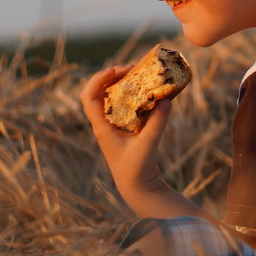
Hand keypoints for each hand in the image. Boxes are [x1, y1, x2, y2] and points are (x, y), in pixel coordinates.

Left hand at [80, 65, 170, 194]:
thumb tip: (166, 100)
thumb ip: (157, 124)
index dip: (98, 79)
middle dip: (114, 76)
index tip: (117, 70)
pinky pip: (125, 105)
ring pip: (112, 97)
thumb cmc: (137, 169)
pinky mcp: (125, 128)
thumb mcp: (148, 145)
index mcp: (102, 127)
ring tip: (140, 74)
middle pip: (100, 92)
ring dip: (123, 83)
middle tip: (133, 68)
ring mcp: (114, 126)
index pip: (89, 97)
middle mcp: (105, 124)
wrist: (137, 188)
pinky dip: (134, 95)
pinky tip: (149, 92)